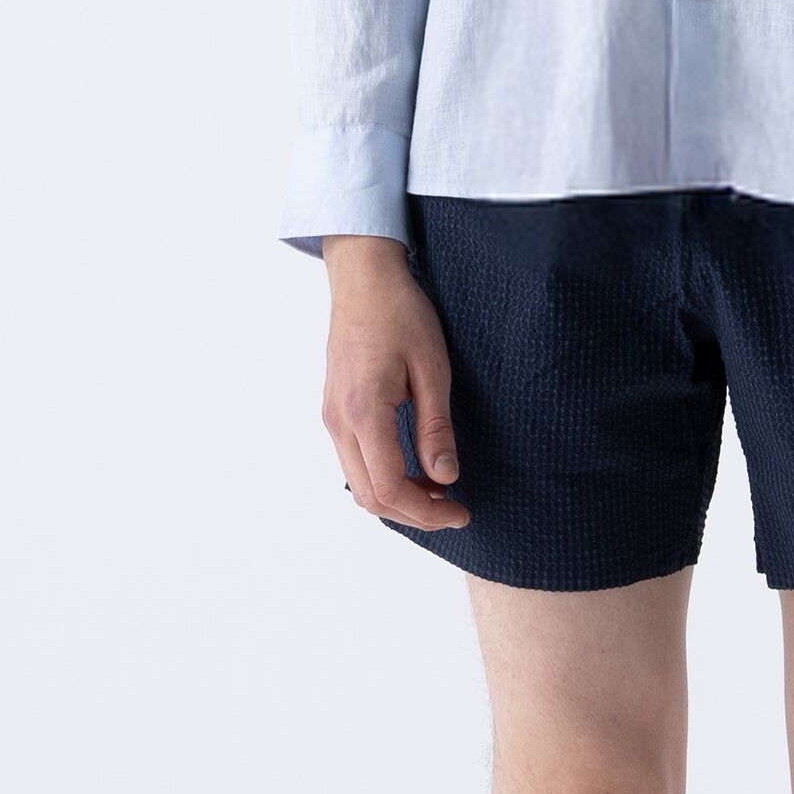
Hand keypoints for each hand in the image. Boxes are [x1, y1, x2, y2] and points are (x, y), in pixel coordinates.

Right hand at [319, 237, 471, 528]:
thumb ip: (435, 428)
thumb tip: (444, 477)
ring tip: (439, 493)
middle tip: (455, 510)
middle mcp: (338, 421)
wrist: (363, 279)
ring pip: (359, 485)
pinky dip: (384, 479)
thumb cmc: (400, 313)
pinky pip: (355, 463)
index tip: (461, 511)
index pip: (389, 487)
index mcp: (364, 411)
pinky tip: (415, 471)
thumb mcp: (432, 368)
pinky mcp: (334, 412)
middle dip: (414, 514)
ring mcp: (331, 418)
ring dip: (398, 498)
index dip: (426, 512)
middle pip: (369, 497)